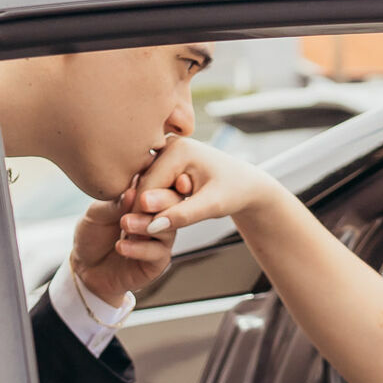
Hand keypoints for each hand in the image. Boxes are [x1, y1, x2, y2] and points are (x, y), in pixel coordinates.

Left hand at [67, 162, 188, 308]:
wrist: (85, 269)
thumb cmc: (92, 235)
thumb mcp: (96, 214)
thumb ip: (114, 204)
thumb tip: (132, 191)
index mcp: (146, 197)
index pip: (161, 182)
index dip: (162, 176)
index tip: (156, 173)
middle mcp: (158, 215)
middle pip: (173, 203)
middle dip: (161, 200)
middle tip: (143, 201)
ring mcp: (161, 238)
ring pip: (168, 228)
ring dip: (146, 224)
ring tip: (125, 224)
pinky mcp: (158, 261)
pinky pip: (157, 252)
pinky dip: (140, 248)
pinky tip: (121, 246)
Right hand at [119, 138, 280, 239]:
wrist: (246, 184)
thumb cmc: (235, 191)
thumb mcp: (213, 205)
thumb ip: (183, 215)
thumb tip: (152, 226)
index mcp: (178, 149)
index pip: (148, 186)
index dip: (142, 214)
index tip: (136, 237)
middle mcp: (169, 144)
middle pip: (144, 184)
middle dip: (143, 211)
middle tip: (138, 238)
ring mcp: (166, 150)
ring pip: (145, 186)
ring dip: (147, 208)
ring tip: (150, 228)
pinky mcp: (166, 160)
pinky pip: (152, 184)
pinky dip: (154, 202)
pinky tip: (159, 216)